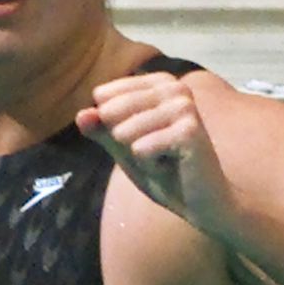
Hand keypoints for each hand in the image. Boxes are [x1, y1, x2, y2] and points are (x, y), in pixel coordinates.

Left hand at [76, 72, 233, 230]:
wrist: (202, 202)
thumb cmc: (165, 170)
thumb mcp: (124, 147)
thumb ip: (101, 129)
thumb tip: (81, 115)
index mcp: (158, 82)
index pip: (103, 96)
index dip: (111, 128)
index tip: (142, 139)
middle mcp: (174, 86)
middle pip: (111, 112)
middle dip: (123, 142)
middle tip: (153, 152)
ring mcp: (184, 106)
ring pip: (124, 131)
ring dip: (137, 155)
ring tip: (164, 159)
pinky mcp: (189, 130)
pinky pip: (140, 149)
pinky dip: (150, 166)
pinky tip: (174, 167)